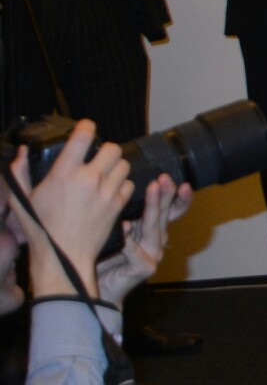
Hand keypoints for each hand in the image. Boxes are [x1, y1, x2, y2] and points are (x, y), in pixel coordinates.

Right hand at [6, 124, 132, 300]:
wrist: (63, 257)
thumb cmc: (41, 230)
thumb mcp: (22, 200)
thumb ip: (20, 173)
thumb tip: (23, 152)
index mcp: (63, 174)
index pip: (84, 136)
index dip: (86, 127)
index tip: (85, 128)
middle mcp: (88, 179)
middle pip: (113, 148)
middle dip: (105, 150)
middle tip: (96, 158)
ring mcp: (105, 192)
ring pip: (124, 164)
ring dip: (115, 167)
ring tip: (104, 174)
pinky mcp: (117, 205)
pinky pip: (129, 184)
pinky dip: (122, 185)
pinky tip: (110, 191)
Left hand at [94, 176, 190, 309]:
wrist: (98, 289)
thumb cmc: (104, 257)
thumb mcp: (117, 229)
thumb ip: (126, 212)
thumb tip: (122, 185)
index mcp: (153, 230)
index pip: (171, 211)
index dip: (177, 197)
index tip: (178, 181)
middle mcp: (156, 241)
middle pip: (164, 214)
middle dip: (166, 194)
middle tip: (164, 178)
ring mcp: (152, 255)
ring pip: (153, 228)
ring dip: (153, 207)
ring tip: (152, 189)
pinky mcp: (143, 268)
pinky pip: (135, 251)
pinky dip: (130, 240)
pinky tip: (125, 227)